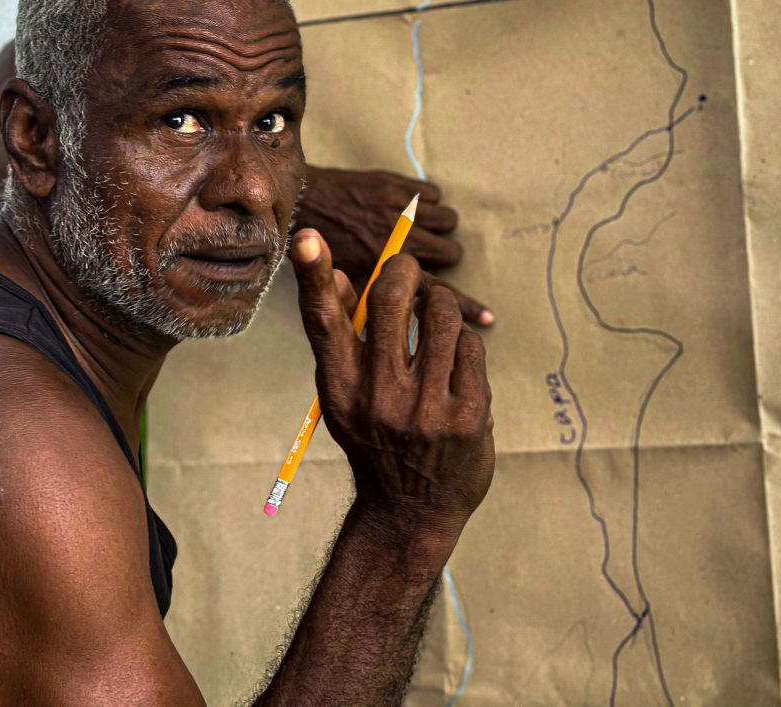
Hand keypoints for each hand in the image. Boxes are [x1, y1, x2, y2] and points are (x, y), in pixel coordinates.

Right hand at [291, 229, 495, 542]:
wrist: (410, 512)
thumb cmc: (376, 441)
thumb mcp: (346, 398)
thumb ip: (344, 339)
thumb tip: (347, 274)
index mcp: (339, 389)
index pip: (323, 322)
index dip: (314, 275)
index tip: (307, 235)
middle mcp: (378, 396)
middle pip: (393, 298)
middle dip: (406, 271)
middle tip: (410, 272)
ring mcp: (426, 409)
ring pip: (443, 315)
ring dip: (442, 306)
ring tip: (438, 321)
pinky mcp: (468, 417)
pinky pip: (474, 347)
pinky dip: (466, 348)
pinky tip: (457, 368)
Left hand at [296, 166, 494, 326]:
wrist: (303, 203)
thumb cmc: (324, 248)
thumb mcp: (345, 284)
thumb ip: (369, 303)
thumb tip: (399, 316)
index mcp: (384, 268)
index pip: (436, 294)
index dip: (465, 308)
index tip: (489, 318)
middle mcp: (396, 238)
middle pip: (450, 251)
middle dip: (440, 256)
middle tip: (423, 255)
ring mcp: (398, 207)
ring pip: (447, 219)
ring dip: (437, 226)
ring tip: (416, 229)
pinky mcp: (396, 184)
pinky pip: (433, 193)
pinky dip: (427, 201)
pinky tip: (409, 208)